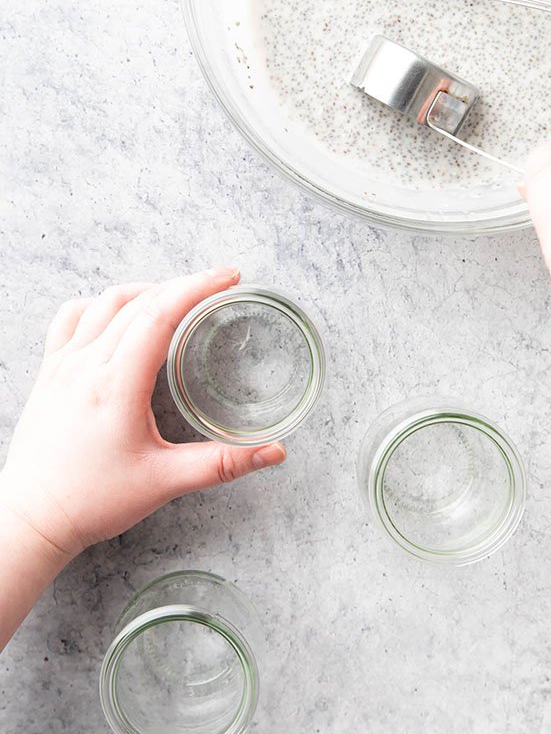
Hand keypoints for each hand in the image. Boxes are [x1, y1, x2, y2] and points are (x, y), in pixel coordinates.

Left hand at [0, 267, 286, 559]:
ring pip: (104, 302)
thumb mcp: (165, 482)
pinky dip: (101, 304)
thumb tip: (274, 453)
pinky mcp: (49, 374)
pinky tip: (119, 314)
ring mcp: (62, 366)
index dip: (198, 287)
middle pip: (138, 301)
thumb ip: (223, 464)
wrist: (29, 519)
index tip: (228, 278)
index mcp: (116, 385)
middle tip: (218, 284)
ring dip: (145, 290)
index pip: (159, 314)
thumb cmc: (91, 501)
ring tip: (176, 295)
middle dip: (183, 284)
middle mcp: (85, 366)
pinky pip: (72, 318)